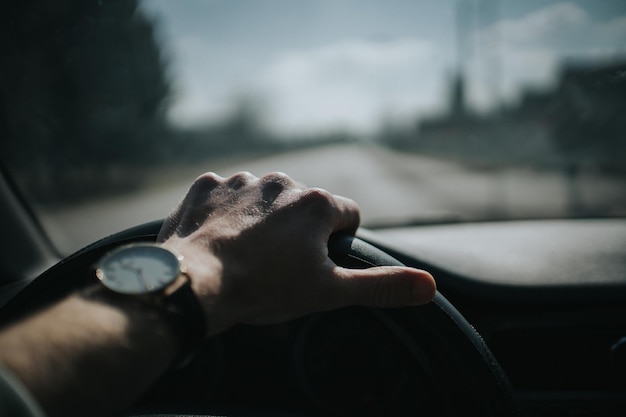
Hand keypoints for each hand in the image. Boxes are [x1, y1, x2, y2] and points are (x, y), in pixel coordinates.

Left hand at [158, 172, 435, 334]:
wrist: (192, 285)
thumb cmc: (264, 289)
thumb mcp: (329, 293)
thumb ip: (381, 286)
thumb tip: (430, 286)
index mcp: (317, 203)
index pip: (347, 216)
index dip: (338, 242)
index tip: (318, 263)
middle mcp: (282, 181)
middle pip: (304, 206)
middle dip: (299, 231)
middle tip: (279, 265)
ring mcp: (241, 180)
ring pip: (265, 199)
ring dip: (262, 220)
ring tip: (247, 253)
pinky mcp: (207, 185)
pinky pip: (226, 194)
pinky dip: (226, 212)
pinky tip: (220, 238)